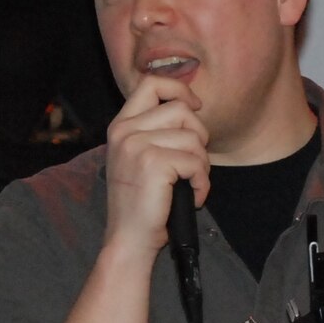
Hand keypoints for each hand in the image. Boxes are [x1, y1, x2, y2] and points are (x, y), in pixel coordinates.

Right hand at [102, 74, 209, 257]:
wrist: (129, 239)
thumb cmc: (141, 203)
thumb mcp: (138, 157)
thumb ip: (154, 130)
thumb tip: (190, 107)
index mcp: (120, 126)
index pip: (151, 83)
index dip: (179, 89)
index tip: (194, 108)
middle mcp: (124, 131)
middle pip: (180, 109)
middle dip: (199, 135)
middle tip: (195, 162)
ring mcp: (137, 146)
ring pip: (193, 138)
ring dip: (202, 164)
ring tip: (191, 183)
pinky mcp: (154, 163)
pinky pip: (196, 162)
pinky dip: (202, 183)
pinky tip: (193, 197)